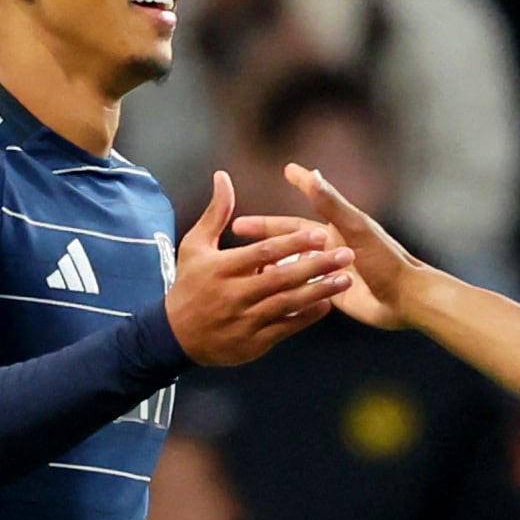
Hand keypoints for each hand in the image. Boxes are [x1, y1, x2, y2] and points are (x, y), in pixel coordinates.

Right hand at [166, 171, 355, 365]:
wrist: (174, 337)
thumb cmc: (187, 285)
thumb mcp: (195, 246)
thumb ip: (215, 212)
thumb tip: (223, 176)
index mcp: (221, 268)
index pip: (264, 252)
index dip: (293, 242)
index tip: (320, 232)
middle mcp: (234, 294)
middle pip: (282, 278)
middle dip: (316, 265)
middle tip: (345, 254)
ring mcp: (244, 321)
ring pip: (288, 304)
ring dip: (319, 291)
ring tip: (345, 278)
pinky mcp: (252, 343)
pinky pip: (285, 328)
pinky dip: (307, 317)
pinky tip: (327, 305)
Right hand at [257, 162, 420, 329]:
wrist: (405, 300)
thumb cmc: (386, 261)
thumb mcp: (356, 229)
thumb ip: (332, 205)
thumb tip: (311, 175)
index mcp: (336, 229)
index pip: (307, 205)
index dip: (299, 186)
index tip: (286, 169)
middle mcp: (331, 248)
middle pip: (290, 237)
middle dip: (264, 231)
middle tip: (236, 227)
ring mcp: (330, 271)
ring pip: (293, 263)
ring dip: (270, 261)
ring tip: (243, 262)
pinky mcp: (332, 293)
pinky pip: (303, 287)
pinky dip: (285, 286)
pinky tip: (267, 290)